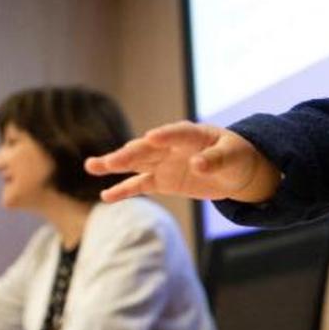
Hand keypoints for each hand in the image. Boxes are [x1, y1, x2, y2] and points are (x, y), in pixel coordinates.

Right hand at [85, 121, 281, 203]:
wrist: (235, 170)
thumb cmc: (236, 156)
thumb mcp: (233, 156)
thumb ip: (215, 160)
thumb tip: (198, 165)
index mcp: (193, 134)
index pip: (177, 133)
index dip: (166, 135)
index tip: (152, 137)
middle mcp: (172, 146)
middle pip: (148, 149)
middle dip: (130, 153)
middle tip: (112, 160)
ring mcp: (164, 162)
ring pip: (136, 163)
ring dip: (115, 164)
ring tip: (91, 166)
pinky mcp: (162, 180)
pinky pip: (139, 185)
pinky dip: (123, 190)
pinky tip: (105, 196)